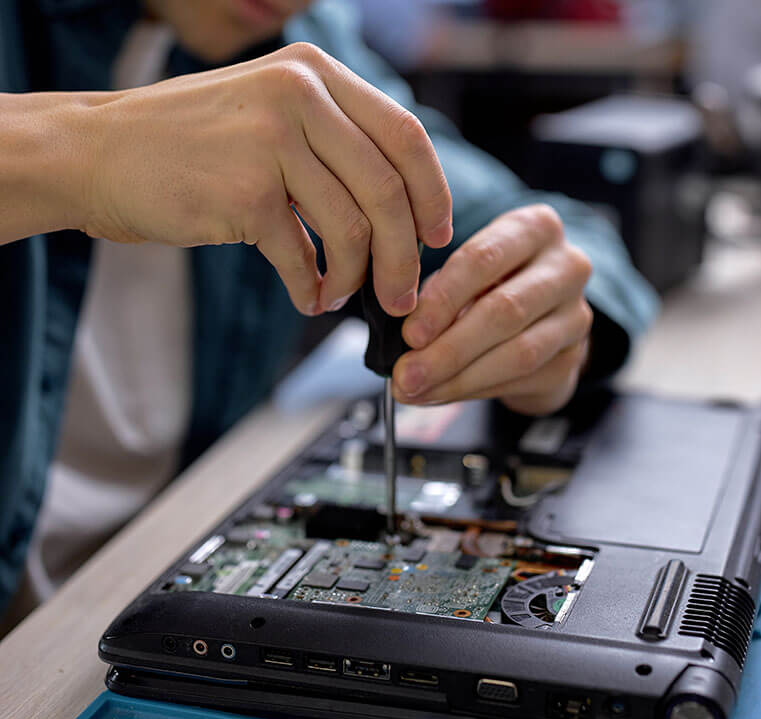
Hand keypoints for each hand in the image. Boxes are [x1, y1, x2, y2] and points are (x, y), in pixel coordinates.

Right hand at [81, 43, 451, 314]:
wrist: (100, 152)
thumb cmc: (190, 145)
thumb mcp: (270, 116)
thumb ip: (332, 146)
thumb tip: (397, 214)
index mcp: (315, 73)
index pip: (406, 136)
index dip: (432, 195)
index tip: (437, 237)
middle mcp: (299, 95)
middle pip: (388, 191)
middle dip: (404, 258)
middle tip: (400, 296)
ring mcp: (271, 141)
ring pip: (352, 230)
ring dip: (355, 280)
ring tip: (339, 297)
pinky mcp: (244, 192)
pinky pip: (303, 257)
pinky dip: (311, 288)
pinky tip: (307, 296)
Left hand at [392, 205, 592, 415]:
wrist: (540, 317)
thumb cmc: (490, 285)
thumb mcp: (465, 274)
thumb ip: (438, 296)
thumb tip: (405, 341)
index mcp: (533, 228)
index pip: (483, 260)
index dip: (443, 300)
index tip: (410, 334)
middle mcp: (566, 267)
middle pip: (504, 311)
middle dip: (447, 350)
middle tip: (407, 374)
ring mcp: (576, 315)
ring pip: (518, 353)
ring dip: (459, 378)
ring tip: (418, 390)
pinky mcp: (573, 358)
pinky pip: (521, 380)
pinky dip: (474, 391)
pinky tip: (441, 395)